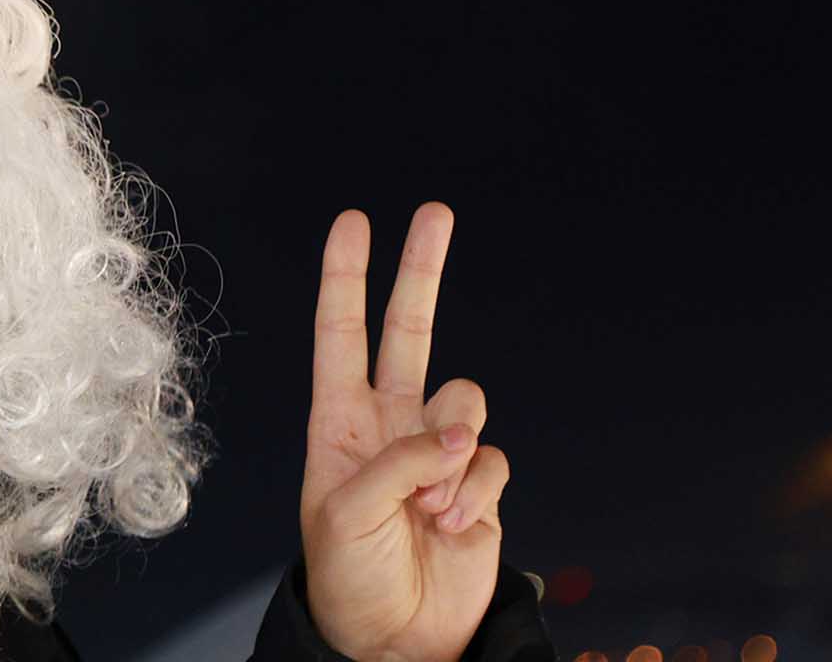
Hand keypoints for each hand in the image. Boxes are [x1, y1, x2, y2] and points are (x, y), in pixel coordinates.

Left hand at [298, 202, 508, 661]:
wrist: (394, 639)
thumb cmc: (348, 578)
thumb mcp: (345, 515)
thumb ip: (399, 461)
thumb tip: (457, 434)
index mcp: (339, 422)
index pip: (340, 334)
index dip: (345, 279)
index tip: (351, 224)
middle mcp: (390, 424)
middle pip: (411, 330)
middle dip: (421, 271)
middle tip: (435, 212)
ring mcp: (438, 451)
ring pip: (465, 400)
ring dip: (452, 450)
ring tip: (430, 502)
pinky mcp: (479, 485)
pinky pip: (491, 461)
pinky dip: (475, 494)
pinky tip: (452, 526)